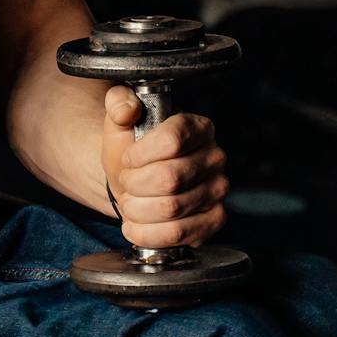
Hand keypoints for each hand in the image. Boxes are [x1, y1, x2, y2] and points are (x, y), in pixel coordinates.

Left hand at [102, 86, 229, 248]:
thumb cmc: (132, 152)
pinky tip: (136, 224)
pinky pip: (178, 233)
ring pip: (171, 208)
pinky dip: (147, 233)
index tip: (128, 159)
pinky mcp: (214, 220)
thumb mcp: (119, 123)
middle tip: (127, 182)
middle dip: (135, 184)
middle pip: (169, 178)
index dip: (140, 155)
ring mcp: (218, 190)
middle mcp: (215, 157)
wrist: (135, 183)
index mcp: (198, 127)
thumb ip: (118, 103)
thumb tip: (126, 108)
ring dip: (137, 209)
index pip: (172, 140)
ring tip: (131, 202)